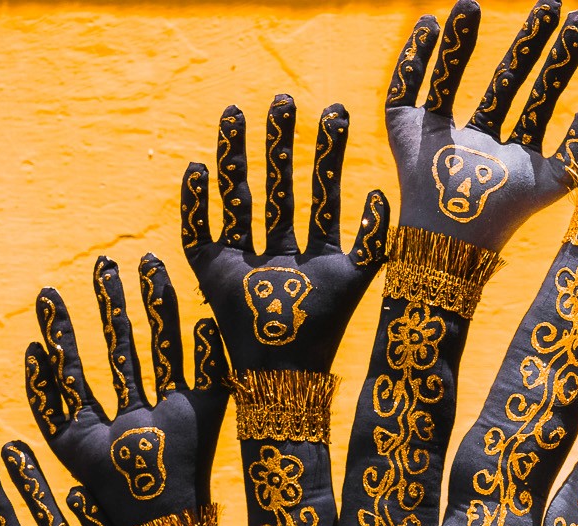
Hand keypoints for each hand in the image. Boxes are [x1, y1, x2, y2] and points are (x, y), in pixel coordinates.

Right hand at [25, 255, 230, 525]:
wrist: (165, 518)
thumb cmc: (190, 467)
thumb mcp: (205, 408)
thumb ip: (208, 367)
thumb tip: (209, 319)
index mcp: (166, 402)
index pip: (158, 343)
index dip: (152, 305)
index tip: (147, 263)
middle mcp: (131, 410)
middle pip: (116, 348)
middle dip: (107, 306)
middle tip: (101, 264)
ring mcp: (100, 427)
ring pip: (77, 369)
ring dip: (62, 333)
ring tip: (48, 295)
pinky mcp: (74, 447)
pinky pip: (50, 411)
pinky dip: (39, 384)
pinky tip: (33, 351)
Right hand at [182, 97, 387, 374]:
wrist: (284, 373)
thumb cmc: (323, 331)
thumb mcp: (355, 278)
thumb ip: (372, 238)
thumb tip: (381, 192)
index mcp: (314, 252)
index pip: (321, 192)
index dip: (327, 154)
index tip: (333, 111)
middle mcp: (278, 251)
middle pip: (277, 185)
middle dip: (279, 143)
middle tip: (283, 100)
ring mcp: (243, 258)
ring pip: (238, 196)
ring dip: (234, 156)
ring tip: (234, 113)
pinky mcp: (211, 272)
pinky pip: (198, 230)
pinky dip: (195, 202)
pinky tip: (196, 168)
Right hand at [386, 0, 577, 249]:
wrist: (453, 238)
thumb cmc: (504, 217)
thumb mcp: (552, 182)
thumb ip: (577, 150)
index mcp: (514, 151)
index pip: (540, 96)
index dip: (558, 60)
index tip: (577, 21)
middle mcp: (479, 139)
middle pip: (506, 79)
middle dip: (528, 41)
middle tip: (550, 2)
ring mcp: (441, 133)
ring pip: (453, 74)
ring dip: (462, 39)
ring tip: (473, 3)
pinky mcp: (405, 130)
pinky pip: (408, 85)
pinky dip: (415, 56)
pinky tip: (428, 25)